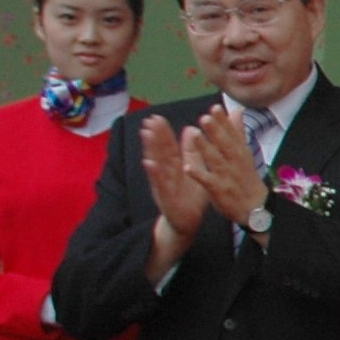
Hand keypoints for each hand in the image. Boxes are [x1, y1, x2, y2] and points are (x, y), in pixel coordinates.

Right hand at [140, 114, 208, 240]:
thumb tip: (190, 128)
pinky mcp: (165, 196)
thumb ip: (191, 151)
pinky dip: (154, 173)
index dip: (162, 133)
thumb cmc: (191, 196)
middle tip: (149, 119)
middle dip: (154, 136)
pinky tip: (149, 163)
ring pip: (157, 164)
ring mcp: (163, 184)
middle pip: (160, 152)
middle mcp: (166, 173)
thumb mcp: (194, 171)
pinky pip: (159, 184)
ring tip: (146, 134)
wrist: (188, 222)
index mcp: (174, 167)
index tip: (157, 117)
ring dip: (150, 149)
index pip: (168, 147)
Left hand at [180, 117, 266, 228]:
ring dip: (205, 147)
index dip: (224, 121)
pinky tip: (188, 168)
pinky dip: (198, 174)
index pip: (232, 134)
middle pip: (224, 145)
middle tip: (205, 117)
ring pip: (215, 160)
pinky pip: (207, 181)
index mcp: (239, 152)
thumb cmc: (246, 178)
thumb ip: (238, 131)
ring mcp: (227, 176)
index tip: (215, 108)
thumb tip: (237, 110)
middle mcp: (234, 162)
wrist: (255, 207)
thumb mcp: (244, 153)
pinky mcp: (219, 190)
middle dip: (215, 131)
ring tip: (195, 135)